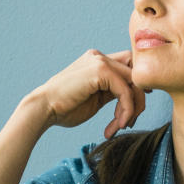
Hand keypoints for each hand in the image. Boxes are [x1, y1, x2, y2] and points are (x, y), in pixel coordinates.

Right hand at [32, 50, 146, 137]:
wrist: (43, 109)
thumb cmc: (65, 108)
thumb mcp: (96, 97)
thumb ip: (113, 91)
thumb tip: (134, 96)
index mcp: (97, 61)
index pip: (129, 67)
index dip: (138, 86)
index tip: (136, 109)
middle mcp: (99, 57)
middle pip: (135, 73)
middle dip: (139, 99)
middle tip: (131, 121)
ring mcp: (100, 61)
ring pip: (134, 83)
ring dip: (132, 109)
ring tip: (121, 126)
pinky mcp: (100, 71)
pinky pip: (126, 91)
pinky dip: (126, 110)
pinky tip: (117, 124)